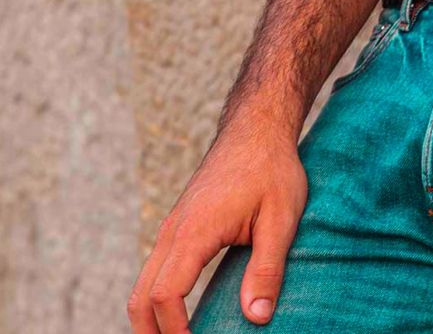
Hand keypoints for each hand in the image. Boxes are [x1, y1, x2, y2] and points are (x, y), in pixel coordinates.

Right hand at [127, 123, 306, 332]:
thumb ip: (267, 269)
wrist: (257, 130)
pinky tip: (182, 315)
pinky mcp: (179, 226)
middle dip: (153, 333)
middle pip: (140, 297)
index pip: (166, 295)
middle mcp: (173, 231)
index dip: (176, 331)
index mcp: (194, 232)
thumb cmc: (272, 169)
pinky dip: (159, 298)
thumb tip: (257, 317)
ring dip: (152, 318)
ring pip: (144, 285)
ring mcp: (172, 227)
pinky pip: (157, 270)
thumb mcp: (281, 219)